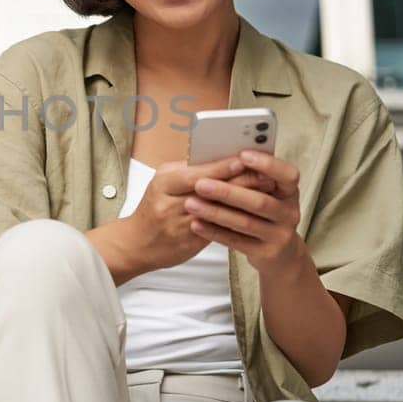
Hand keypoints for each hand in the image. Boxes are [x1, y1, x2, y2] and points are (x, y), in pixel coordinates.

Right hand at [122, 157, 268, 270]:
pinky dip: (236, 220)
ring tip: (266, 194)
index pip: (198, 173)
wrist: (137, 244)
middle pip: (211, 191)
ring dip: (243, 202)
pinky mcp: (190, 242)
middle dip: (240, 182)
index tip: (245, 159)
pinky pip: (217, 229)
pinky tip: (252, 214)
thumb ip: (188, 171)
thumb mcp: (164, 183)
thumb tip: (219, 157)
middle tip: (266, 175)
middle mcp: (171, 203)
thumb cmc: (154, 208)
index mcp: (164, 182)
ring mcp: (180, 225)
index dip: (223, 167)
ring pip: (218, 211)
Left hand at [184, 150, 304, 273]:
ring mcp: (280, 235)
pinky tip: (196, 224)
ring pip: (245, 223)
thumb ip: (250, 177)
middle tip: (200, 184)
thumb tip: (220, 156)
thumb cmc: (264, 214)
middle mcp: (289, 213)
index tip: (242, 155)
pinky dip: (214, 232)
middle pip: (260, 201)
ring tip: (191, 204)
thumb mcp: (266, 193)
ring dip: (216, 213)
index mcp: (290, 191)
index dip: (267, 165)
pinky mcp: (266, 253)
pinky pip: (236, 242)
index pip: (288, 175)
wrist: (279, 254)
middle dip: (228, 192)